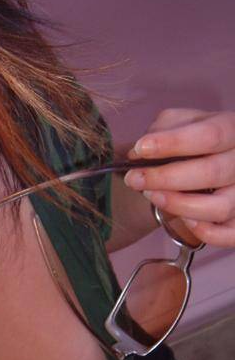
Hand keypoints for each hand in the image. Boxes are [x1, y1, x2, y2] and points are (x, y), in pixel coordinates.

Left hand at [123, 109, 234, 246]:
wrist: (211, 161)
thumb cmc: (193, 142)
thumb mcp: (180, 124)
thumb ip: (161, 130)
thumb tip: (138, 152)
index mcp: (232, 130)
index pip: (209, 135)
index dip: (173, 143)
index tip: (141, 148)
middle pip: (212, 173)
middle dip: (165, 178)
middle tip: (135, 179)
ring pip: (220, 207)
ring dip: (178, 205)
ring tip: (152, 196)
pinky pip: (229, 235)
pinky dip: (205, 232)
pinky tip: (182, 220)